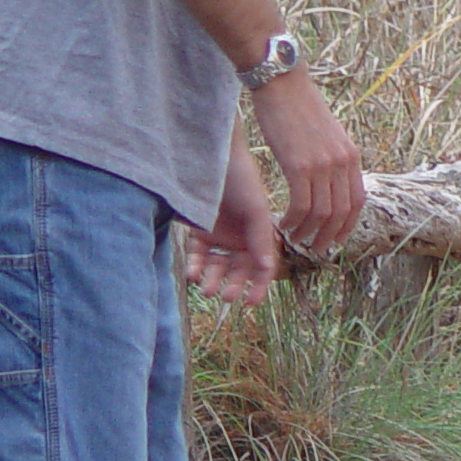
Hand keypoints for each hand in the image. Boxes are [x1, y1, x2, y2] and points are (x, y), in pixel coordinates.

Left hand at [184, 144, 279, 302]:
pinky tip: (193, 273)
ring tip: (205, 289)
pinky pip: (197, 254)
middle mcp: (241, 237)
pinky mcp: (199, 230)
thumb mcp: (256, 208)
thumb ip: (261, 239)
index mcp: (261, 233)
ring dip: (212, 279)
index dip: (260, 285)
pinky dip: (195, 265)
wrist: (212, 158)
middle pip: (239, 269)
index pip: (263, 265)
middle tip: (226, 297)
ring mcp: (219, 235)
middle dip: (234, 284)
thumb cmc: (241, 179)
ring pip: (217, 266)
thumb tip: (267, 268)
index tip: (251, 303)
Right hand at [247, 69, 364, 256]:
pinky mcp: (299, 165)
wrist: (282, 82)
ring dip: (308, 232)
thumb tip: (327, 180)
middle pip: (342, 212)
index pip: (357, 201)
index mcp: (351, 155)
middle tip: (315, 248)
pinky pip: (301, 205)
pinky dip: (294, 220)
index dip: (347, 225)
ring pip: (322, 213)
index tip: (335, 239)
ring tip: (295, 239)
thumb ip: (331, 157)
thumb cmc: (298, 106)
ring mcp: (322, 164)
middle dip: (329, 236)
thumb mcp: (326, 134)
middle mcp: (342, 162)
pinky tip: (284, 224)